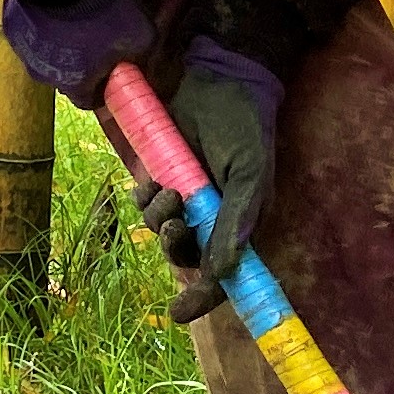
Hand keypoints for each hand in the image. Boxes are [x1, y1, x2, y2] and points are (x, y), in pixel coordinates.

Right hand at [0, 0, 150, 109]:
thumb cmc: (105, 12)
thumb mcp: (141, 37)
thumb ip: (141, 59)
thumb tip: (140, 64)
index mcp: (75, 85)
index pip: (89, 100)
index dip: (102, 86)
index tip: (110, 70)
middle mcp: (45, 75)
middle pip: (66, 77)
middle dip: (81, 64)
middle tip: (95, 38)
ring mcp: (25, 51)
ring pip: (46, 54)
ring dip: (59, 42)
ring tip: (75, 17)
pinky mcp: (13, 26)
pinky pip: (31, 31)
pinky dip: (42, 23)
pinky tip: (57, 4)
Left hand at [137, 38, 284, 325]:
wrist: (221, 80)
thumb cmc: (245, 127)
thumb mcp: (250, 174)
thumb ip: (237, 221)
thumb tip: (224, 270)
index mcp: (242, 225)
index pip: (223, 276)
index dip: (202, 298)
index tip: (178, 314)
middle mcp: (214, 218)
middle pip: (186, 257)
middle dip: (174, 247)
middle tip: (172, 224)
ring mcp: (188, 199)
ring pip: (161, 232)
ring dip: (158, 217)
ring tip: (167, 189)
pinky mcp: (165, 178)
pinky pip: (145, 205)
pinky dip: (144, 198)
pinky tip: (152, 179)